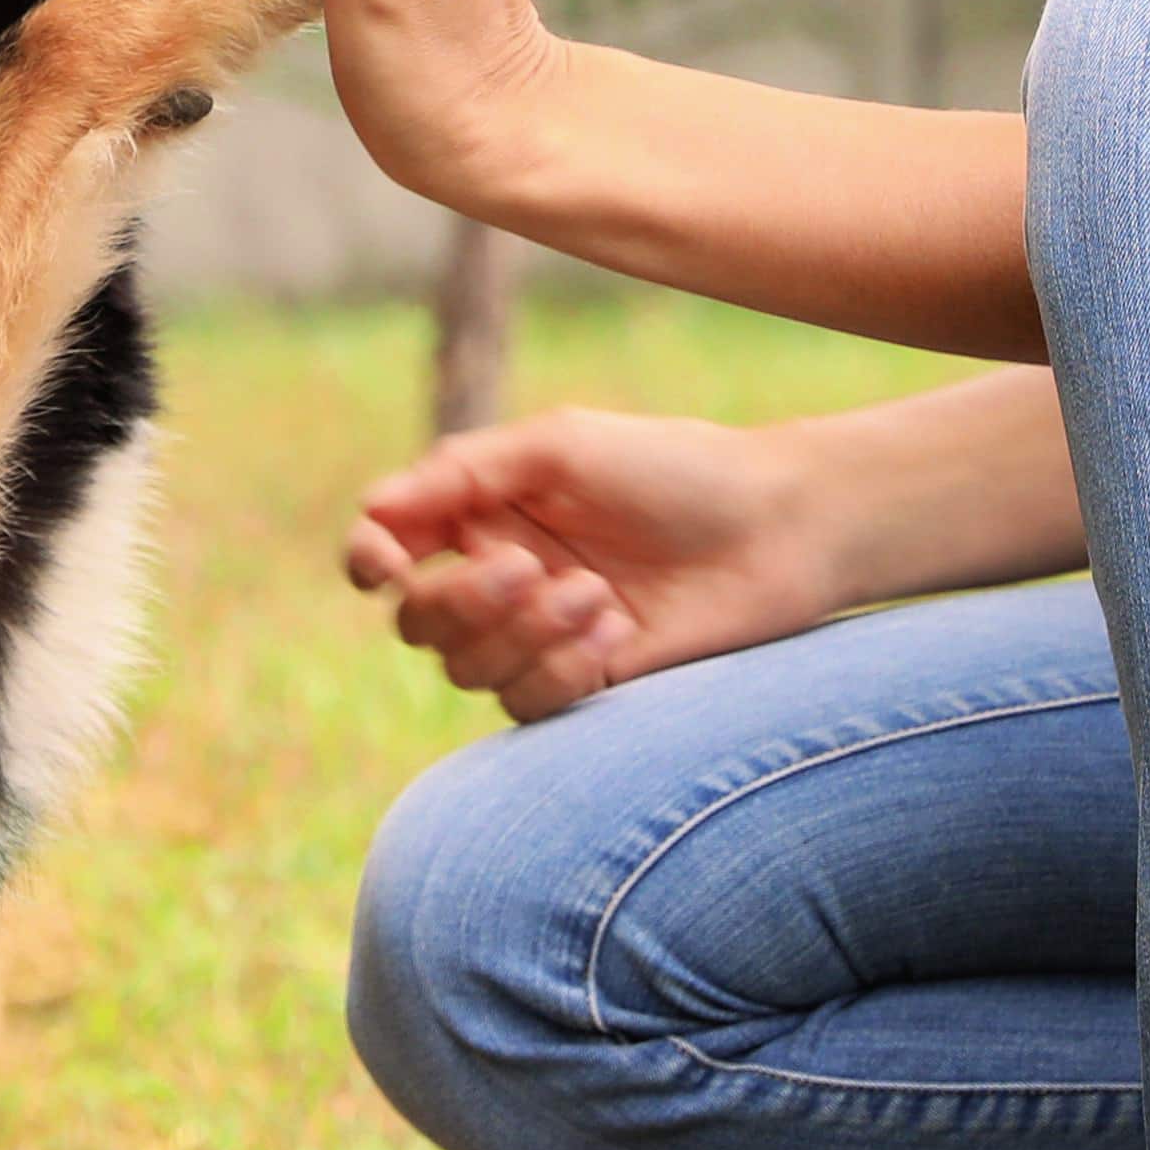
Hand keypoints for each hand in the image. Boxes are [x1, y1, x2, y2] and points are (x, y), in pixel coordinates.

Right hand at [342, 399, 844, 721]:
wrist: (779, 530)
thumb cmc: (676, 469)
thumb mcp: (561, 446)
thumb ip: (462, 472)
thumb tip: (372, 509)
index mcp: (486, 510)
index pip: (390, 545)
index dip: (370, 558)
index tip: (384, 562)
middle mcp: (501, 575)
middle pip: (418, 621)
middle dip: (459, 603)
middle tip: (526, 570)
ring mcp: (540, 635)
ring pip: (467, 670)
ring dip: (524, 635)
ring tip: (597, 596)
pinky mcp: (584, 683)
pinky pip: (525, 702)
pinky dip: (563, 669)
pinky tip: (619, 634)